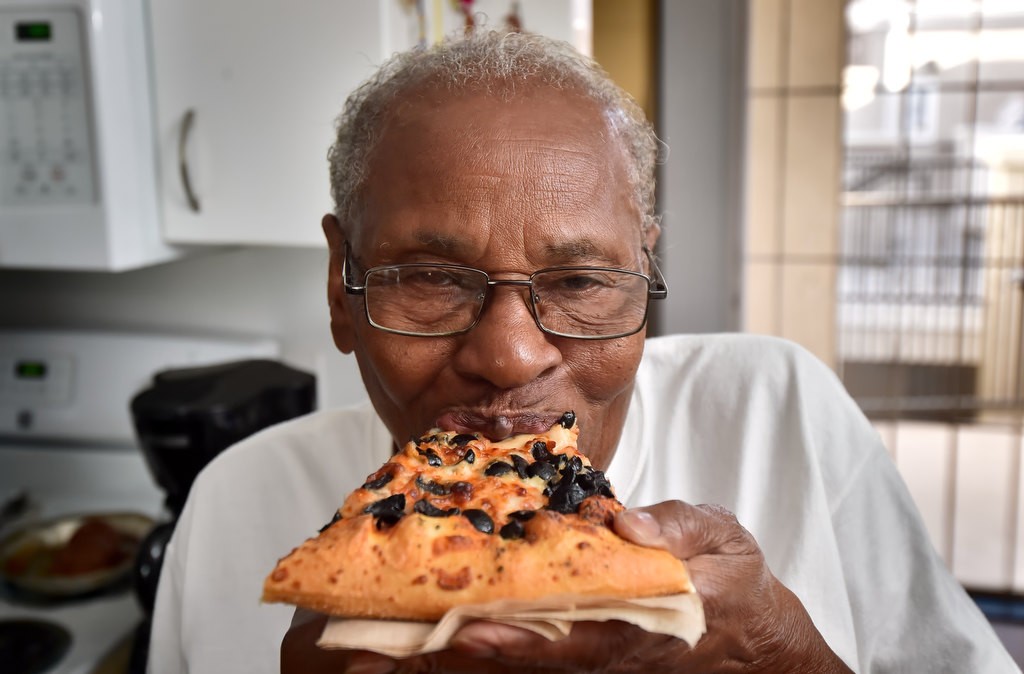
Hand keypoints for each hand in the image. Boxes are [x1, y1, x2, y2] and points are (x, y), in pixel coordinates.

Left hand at [282, 502, 853, 672]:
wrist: (750, 636)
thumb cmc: (733, 584)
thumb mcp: (721, 542)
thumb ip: (674, 530)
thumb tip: (620, 521)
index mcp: (639, 626)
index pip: (570, 641)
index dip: (515, 642)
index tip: (461, 635)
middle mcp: (603, 653)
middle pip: (519, 665)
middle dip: (447, 664)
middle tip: (371, 659)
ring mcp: (586, 660)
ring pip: (508, 668)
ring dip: (438, 666)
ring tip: (366, 659)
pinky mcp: (575, 655)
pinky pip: (516, 659)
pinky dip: (463, 654)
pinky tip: (414, 645)